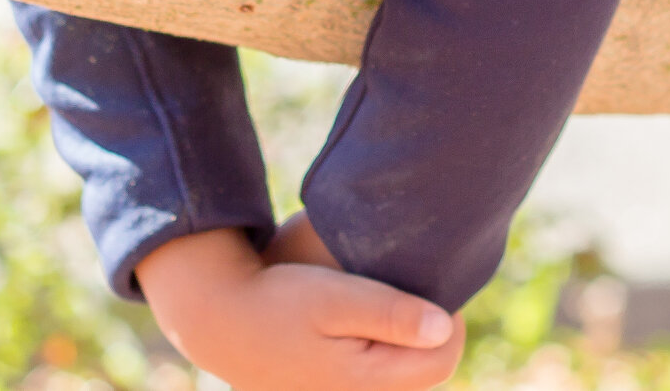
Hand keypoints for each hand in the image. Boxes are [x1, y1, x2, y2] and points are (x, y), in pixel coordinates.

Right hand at [136, 226, 466, 390]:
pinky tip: (360, 322)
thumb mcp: (334, 297)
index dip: (450, 323)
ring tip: (381, 302)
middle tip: (409, 287)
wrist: (219, 320)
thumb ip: (390, 313)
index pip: (441, 363)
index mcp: (364, 381)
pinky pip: (372, 376)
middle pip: (423, 371)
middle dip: (425, 332)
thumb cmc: (277, 300)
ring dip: (401, 341)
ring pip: (398, 374)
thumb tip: (443, 327)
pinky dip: (376, 350)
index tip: (435, 287)